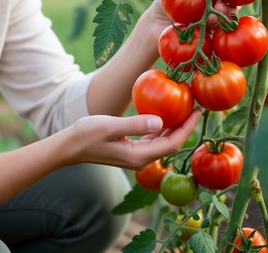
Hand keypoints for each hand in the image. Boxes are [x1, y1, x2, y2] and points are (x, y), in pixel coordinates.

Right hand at [68, 109, 200, 169]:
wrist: (70, 147)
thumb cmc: (86, 134)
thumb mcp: (110, 126)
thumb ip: (136, 125)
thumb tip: (161, 121)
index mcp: (138, 156)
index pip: (171, 144)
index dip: (187, 128)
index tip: (198, 111)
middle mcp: (140, 160)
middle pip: (170, 144)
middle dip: (184, 127)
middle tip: (194, 107)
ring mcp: (135, 156)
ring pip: (161, 142)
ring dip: (174, 127)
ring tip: (183, 110)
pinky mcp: (130, 151)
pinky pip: (152, 141)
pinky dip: (161, 128)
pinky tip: (163, 117)